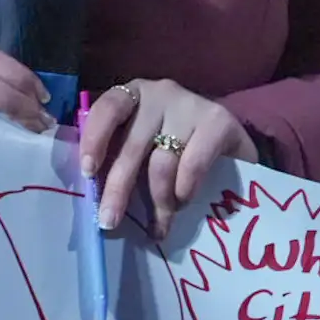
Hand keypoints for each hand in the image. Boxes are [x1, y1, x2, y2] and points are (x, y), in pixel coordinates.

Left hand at [81, 79, 257, 238]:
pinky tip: (183, 202)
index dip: (95, 138)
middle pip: (132, 145)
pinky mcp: (219, 120)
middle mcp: (160, 93)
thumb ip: (120, 161)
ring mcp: (190, 104)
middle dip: (118, 188)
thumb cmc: (177, 153)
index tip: (87, 172)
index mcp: (133, 97)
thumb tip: (95, 199)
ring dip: (158, 200)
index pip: (108, 108)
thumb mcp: (143, 152)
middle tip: (109, 221)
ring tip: (158, 225)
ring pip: (161, 162)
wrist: (232, 150)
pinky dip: (184, 190)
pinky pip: (192, 165)